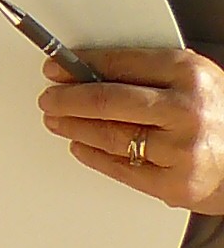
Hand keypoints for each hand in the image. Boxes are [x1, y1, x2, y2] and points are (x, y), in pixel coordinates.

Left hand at [37, 47, 223, 208]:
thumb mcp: (198, 82)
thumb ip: (152, 75)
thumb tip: (87, 71)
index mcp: (190, 74)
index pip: (119, 63)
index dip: (78, 64)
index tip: (55, 67)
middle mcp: (186, 110)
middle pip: (106, 100)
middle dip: (67, 98)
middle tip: (49, 98)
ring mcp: (181, 149)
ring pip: (108, 135)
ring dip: (73, 126)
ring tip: (57, 120)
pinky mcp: (175, 184)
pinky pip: (120, 167)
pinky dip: (93, 155)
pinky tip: (80, 146)